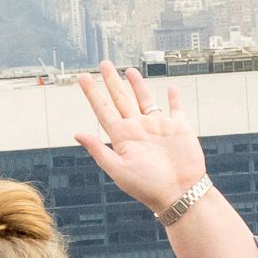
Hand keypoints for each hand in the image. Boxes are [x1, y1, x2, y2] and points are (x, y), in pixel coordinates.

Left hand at [75, 64, 209, 217]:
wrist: (181, 194)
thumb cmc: (148, 186)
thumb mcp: (119, 170)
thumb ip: (99, 151)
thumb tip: (77, 133)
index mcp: (123, 137)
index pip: (103, 109)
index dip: (92, 93)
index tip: (82, 77)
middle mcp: (139, 129)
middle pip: (122, 99)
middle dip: (112, 81)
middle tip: (104, 63)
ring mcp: (159, 127)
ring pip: (145, 100)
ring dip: (138, 85)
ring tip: (129, 71)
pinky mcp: (180, 128)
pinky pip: (176, 109)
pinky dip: (174, 98)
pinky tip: (171, 89)